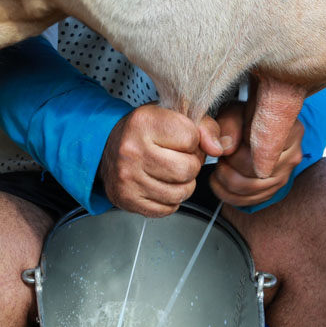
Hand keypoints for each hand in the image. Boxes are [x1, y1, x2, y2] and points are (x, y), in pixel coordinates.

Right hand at [99, 104, 223, 216]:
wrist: (106, 149)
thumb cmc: (144, 132)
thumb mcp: (173, 116)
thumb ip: (204, 127)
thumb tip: (219, 148)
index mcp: (144, 122)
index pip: (192, 138)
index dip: (193, 141)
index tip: (180, 140)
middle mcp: (132, 150)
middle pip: (188, 169)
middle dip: (191, 166)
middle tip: (178, 160)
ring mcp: (128, 178)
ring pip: (181, 192)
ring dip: (183, 185)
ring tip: (169, 173)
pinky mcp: (127, 199)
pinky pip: (167, 209)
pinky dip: (170, 201)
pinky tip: (160, 186)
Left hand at [210, 101, 304, 207]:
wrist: (251, 127)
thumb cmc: (244, 119)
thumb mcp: (233, 113)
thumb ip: (229, 126)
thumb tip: (225, 149)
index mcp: (291, 131)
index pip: (265, 152)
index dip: (239, 155)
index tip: (226, 151)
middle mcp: (293, 156)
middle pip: (255, 173)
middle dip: (229, 165)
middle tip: (222, 154)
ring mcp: (284, 176)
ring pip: (250, 190)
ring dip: (225, 179)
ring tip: (221, 164)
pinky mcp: (272, 190)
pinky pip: (248, 201)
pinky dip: (226, 193)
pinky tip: (218, 180)